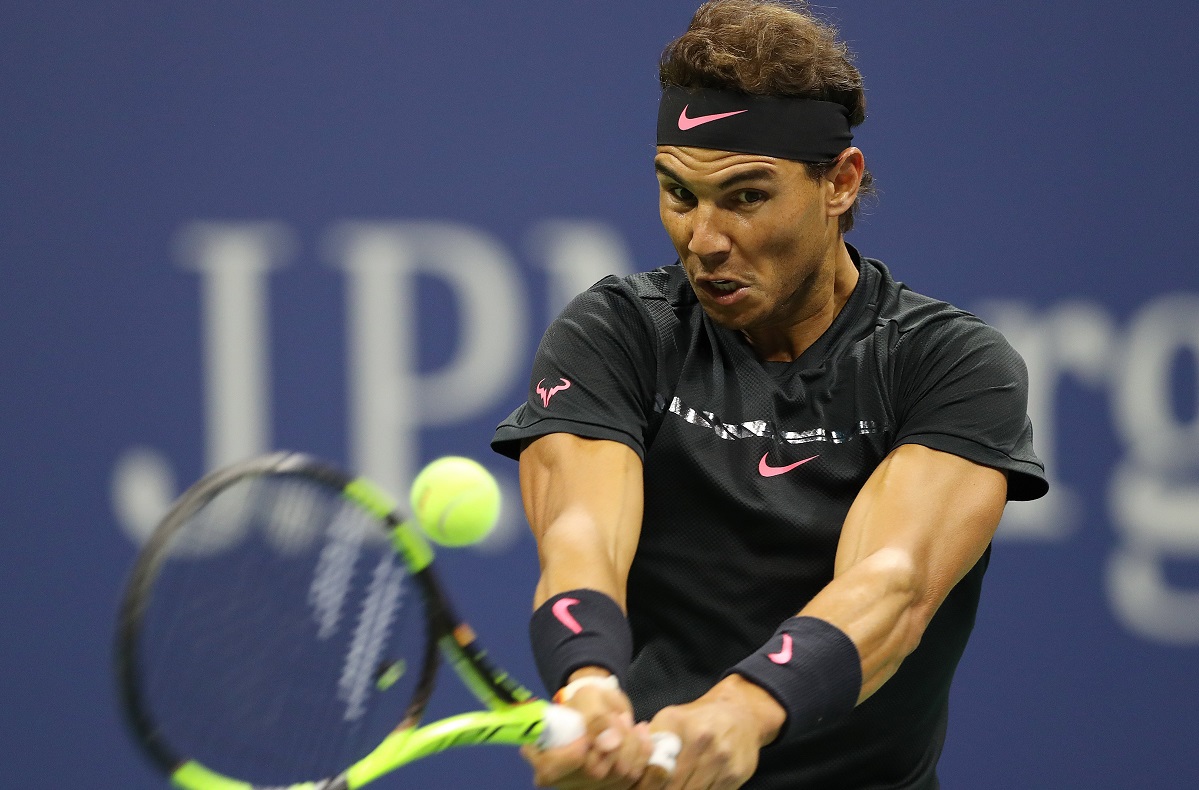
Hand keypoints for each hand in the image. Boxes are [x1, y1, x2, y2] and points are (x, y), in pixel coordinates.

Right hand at [522, 673, 654, 788]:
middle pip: (594, 773)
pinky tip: (640, 734)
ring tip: (627, 722)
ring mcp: (587, 787)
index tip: (590, 734)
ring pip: (619, 776)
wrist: (602, 710)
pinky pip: (635, 777)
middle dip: (615, 741)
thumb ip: (596, 718)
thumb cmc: (587, 703)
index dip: (574, 754)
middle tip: (620, 718)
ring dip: (632, 745)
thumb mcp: (588, 698)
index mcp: (544, 756)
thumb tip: (609, 744)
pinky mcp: (611, 787)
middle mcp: (562, 779)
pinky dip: (642, 753)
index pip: (553, 769)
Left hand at [635, 675, 783, 789]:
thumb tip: (629, 762)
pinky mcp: (735, 773)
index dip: (643, 784)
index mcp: (677, 723)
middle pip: (671, 785)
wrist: (742, 714)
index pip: (653, 766)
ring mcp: (720, 758)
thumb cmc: (699, 720)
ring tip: (675, 788)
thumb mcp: (671, 719)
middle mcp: (700, 739)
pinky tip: (692, 787)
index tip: (639, 788)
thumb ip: (650, 740)